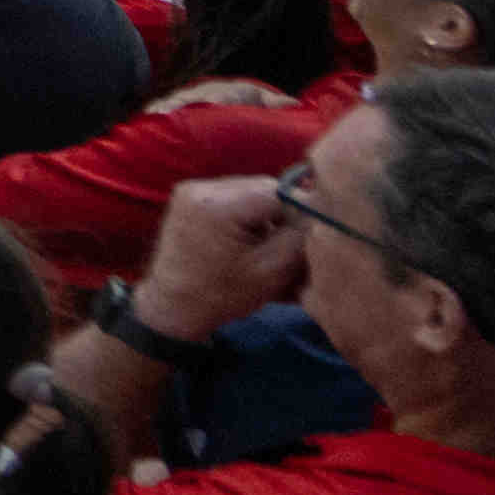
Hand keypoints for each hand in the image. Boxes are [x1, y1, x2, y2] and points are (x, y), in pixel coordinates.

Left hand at [127, 172, 304, 340]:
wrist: (172, 307)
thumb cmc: (222, 295)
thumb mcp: (271, 272)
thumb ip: (299, 238)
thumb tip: (322, 213)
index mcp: (219, 204)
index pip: (280, 192)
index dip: (301, 214)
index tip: (309, 240)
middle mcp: (201, 188)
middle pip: (264, 189)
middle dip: (284, 215)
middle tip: (291, 246)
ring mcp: (192, 190)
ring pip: (250, 193)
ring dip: (267, 216)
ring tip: (268, 247)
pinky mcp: (190, 198)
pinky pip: (232, 197)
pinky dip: (248, 216)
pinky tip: (249, 242)